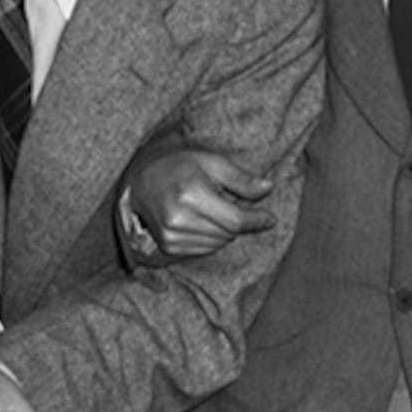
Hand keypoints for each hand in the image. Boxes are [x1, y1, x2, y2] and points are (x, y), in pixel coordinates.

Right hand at [122, 140, 273, 266]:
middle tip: (226, 201)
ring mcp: (171, 236)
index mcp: (190, 195)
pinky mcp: (169, 247)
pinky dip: (211, 238)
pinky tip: (201, 220)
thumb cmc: (178, 167)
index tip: (270, 218)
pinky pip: (205, 249)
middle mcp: (178, 219)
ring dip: (223, 229)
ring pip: (219, 243)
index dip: (256, 219)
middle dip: (236, 220)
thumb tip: (268, 188)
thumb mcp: (211, 162)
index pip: (235, 219)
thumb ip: (241, 178)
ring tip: (210, 208)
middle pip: (229, 233)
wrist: (141, 183)